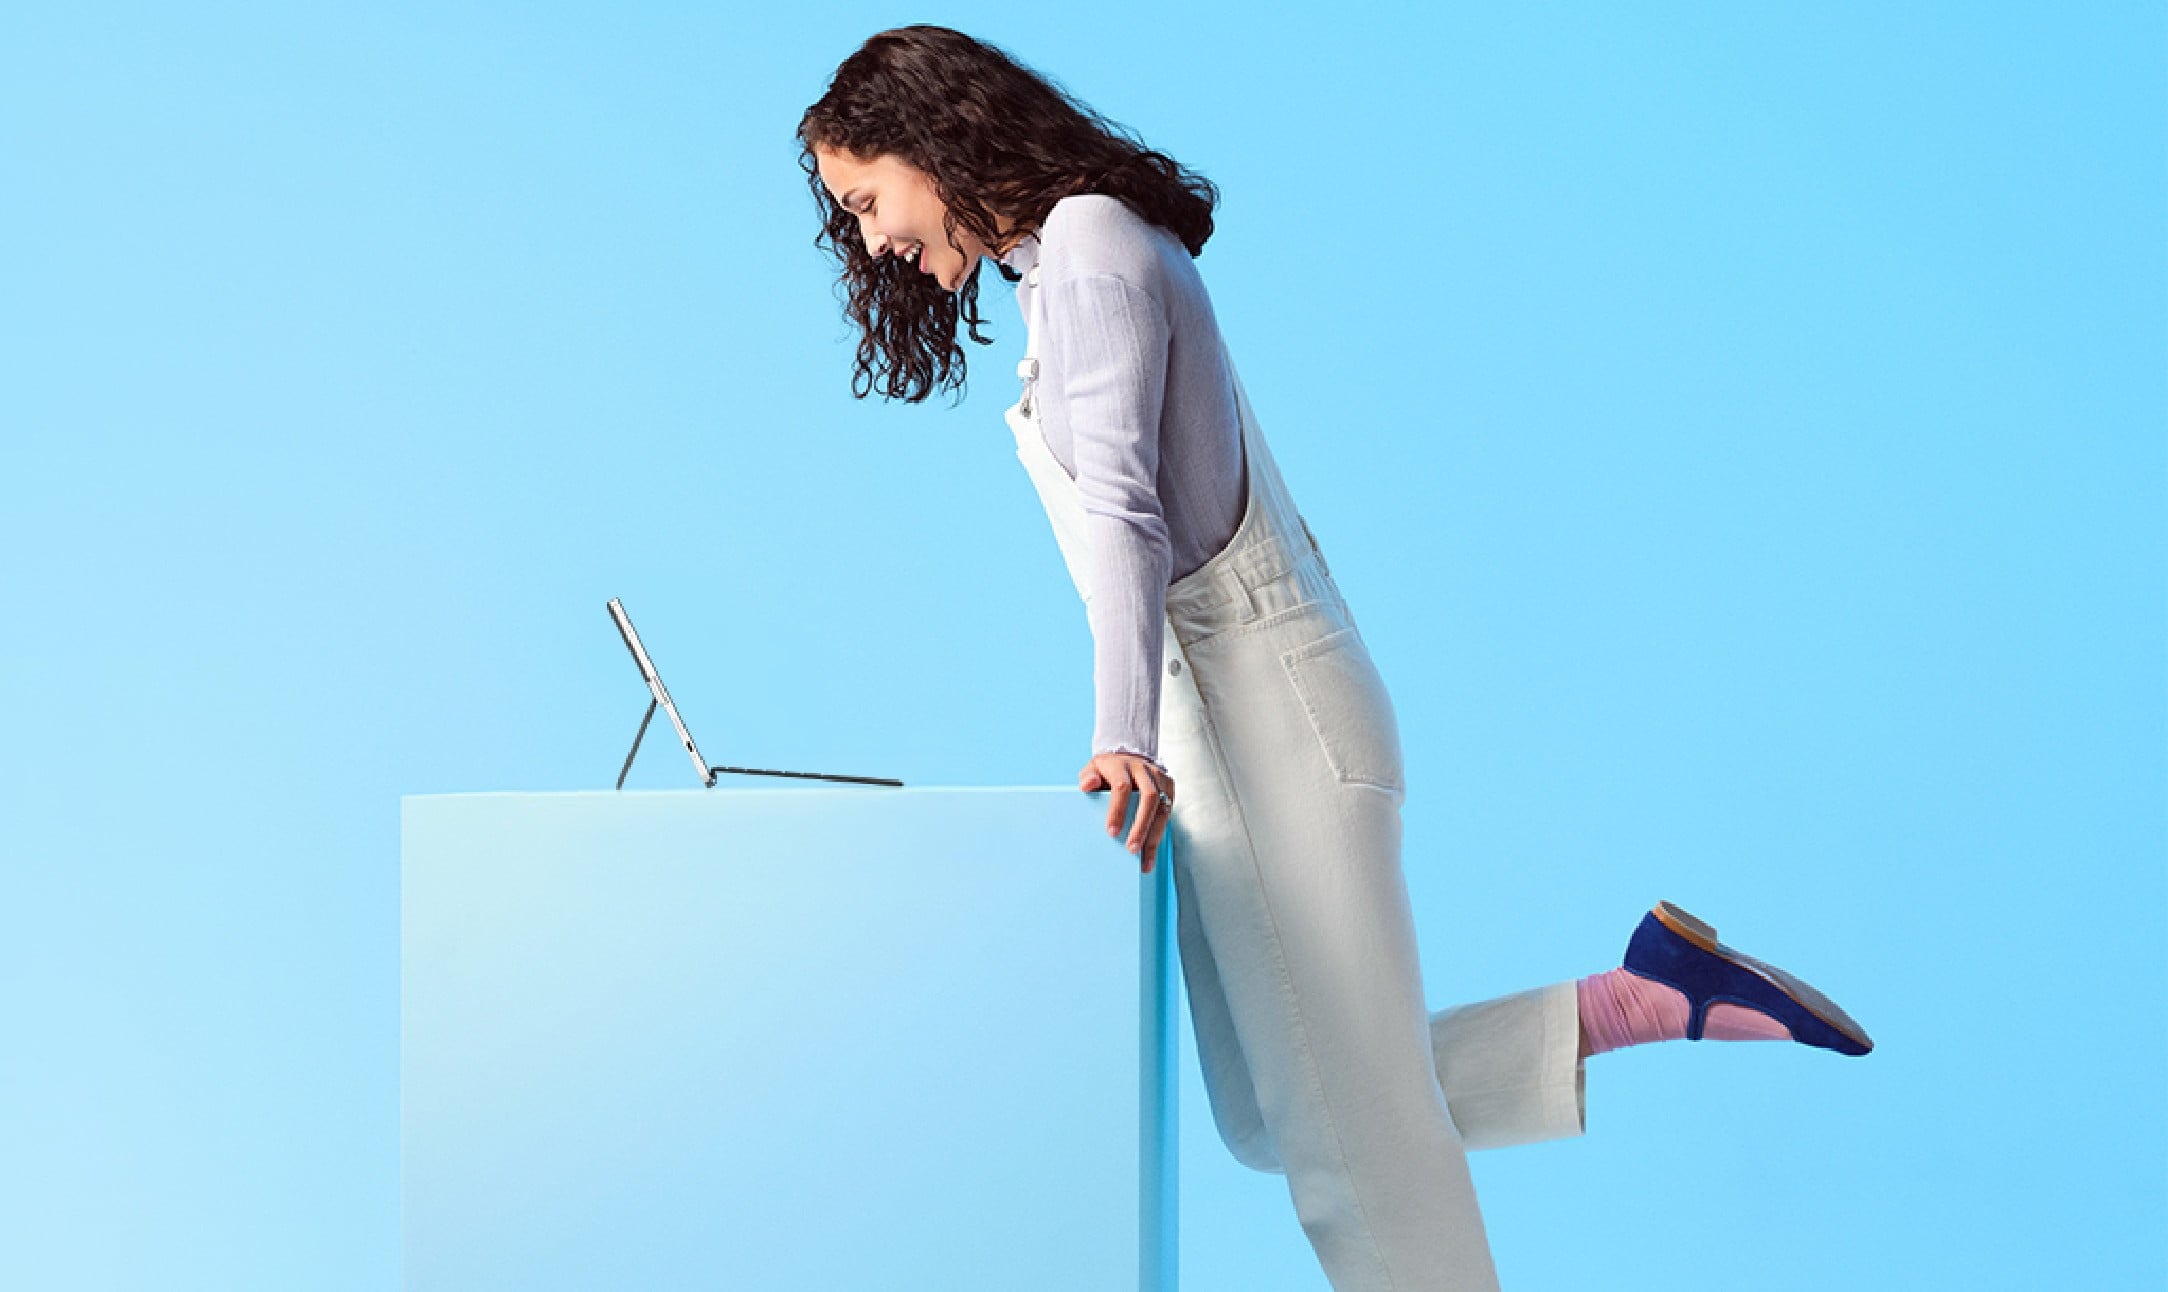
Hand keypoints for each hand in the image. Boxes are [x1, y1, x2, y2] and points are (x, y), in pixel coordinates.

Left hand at [1078, 750, 1174, 873]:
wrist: (1129, 757)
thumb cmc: (1107, 770)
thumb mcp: (1093, 769)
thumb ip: (1087, 777)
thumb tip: (1087, 786)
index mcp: (1122, 765)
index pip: (1122, 787)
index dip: (1118, 810)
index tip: (1112, 832)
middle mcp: (1144, 770)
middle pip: (1149, 798)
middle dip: (1141, 826)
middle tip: (1132, 849)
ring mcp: (1159, 779)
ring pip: (1162, 809)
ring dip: (1153, 836)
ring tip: (1144, 860)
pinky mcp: (1169, 788)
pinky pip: (1167, 814)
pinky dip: (1159, 835)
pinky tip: (1151, 852)